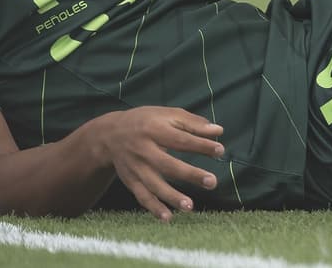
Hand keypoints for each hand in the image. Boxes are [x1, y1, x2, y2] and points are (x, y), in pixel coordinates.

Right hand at [89, 107, 223, 221]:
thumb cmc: (147, 121)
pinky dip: (154, 208)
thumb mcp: (167, 114)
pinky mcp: (130, 181)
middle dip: (190, 174)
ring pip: (154, 185)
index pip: (181, 139)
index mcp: (155, 129)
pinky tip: (168, 217)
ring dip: (172, 197)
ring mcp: (136, 167)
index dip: (201, 145)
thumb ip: (193, 122)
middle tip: (212, 182)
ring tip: (190, 206)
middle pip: (168, 164)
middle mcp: (144, 149)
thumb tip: (219, 131)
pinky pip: (142, 197)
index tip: (220, 151)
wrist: (110, 134)